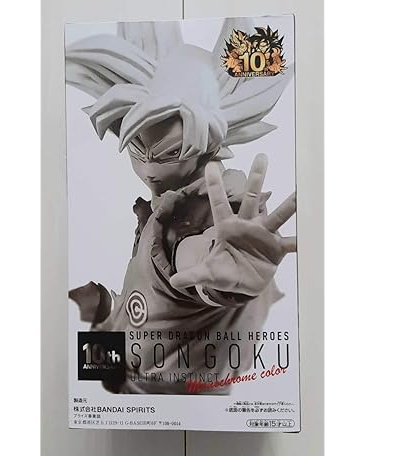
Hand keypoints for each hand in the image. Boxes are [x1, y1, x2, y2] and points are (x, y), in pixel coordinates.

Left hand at [170, 154, 295, 295]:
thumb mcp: (207, 274)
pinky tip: (312, 234)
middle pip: (251, 198)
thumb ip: (192, 275)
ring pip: (276, 215)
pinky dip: (301, 240)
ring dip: (289, 203)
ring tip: (302, 190)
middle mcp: (246, 226)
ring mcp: (263, 236)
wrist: (243, 283)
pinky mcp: (276, 249)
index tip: (211, 165)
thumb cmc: (224, 272)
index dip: (215, 185)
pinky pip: (290, 243)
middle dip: (256, 178)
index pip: (219, 203)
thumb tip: (173, 281)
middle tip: (261, 156)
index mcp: (227, 228)